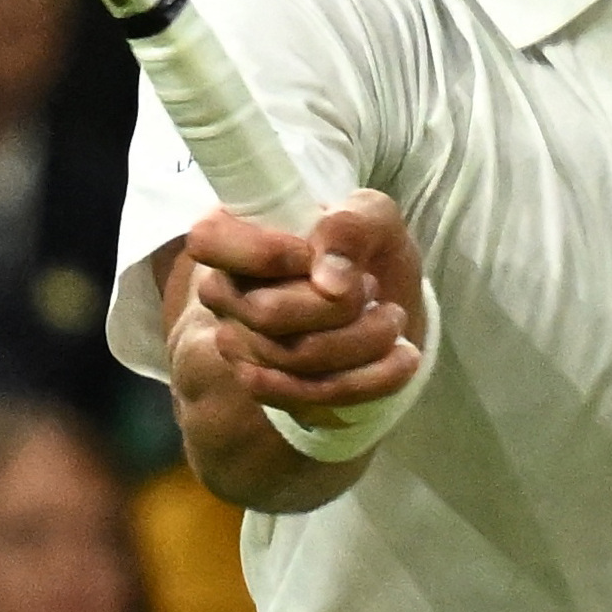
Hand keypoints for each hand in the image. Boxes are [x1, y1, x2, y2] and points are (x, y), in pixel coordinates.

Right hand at [168, 190, 428, 432]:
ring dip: (364, 339)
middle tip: (372, 286)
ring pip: (295, 358)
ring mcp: (240, 344)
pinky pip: (313, 395)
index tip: (312, 255)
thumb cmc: (364, 247)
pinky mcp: (270, 387)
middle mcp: (224, 291)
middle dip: (338, 305)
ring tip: (392, 317)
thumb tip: (330, 281)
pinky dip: (371, 378)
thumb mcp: (374, 216)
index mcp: (231, 234)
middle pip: (265, 313)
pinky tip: (402, 357)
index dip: (264, 253)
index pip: (208, 240)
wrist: (383, 299)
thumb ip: (353, 225)